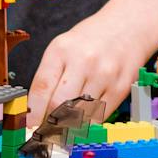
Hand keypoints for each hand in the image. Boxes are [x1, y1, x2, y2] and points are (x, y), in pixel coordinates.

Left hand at [25, 13, 145, 136]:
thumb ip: (49, 78)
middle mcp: (83, 61)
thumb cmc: (90, 40)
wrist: (127, 28)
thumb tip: (37, 114)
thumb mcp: (62, 48)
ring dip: (70, 125)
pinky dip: (89, 122)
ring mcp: (104, 75)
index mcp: (61, 50)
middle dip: (50, 123)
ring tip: (66, 122)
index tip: (30, 126)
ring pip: (79, 115)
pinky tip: (85, 116)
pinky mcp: (120, 88)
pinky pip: (99, 117)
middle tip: (47, 130)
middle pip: (59, 105)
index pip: (41, 88)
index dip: (33, 114)